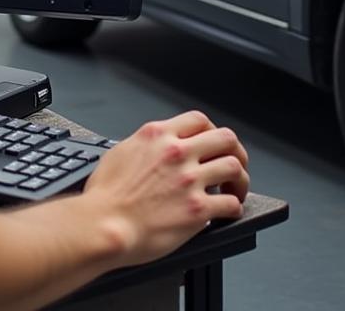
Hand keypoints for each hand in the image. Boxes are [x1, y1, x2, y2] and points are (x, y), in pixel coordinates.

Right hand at [80, 110, 248, 268]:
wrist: (105, 225)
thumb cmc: (105, 195)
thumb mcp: (121, 152)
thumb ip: (144, 144)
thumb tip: (153, 147)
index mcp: (158, 135)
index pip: (198, 119)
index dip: (211, 130)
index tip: (212, 142)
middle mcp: (177, 153)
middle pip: (225, 138)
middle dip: (234, 150)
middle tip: (235, 162)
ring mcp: (189, 181)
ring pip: (234, 167)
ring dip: (239, 180)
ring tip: (236, 189)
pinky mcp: (197, 210)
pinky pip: (231, 204)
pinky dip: (234, 208)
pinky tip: (228, 211)